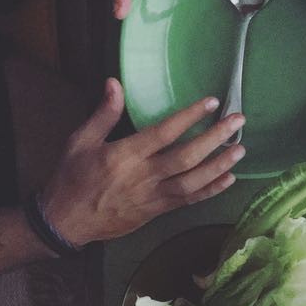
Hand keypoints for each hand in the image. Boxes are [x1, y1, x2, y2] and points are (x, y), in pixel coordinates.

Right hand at [41, 78, 245, 245]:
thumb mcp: (80, 142)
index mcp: (125, 155)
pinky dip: (211, 191)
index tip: (211, 102)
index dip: (189, 117)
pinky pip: (189, 201)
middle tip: (238, 121)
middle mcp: (143, 177)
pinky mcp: (157, 212)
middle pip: (186, 157)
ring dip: (219, 165)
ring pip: (193, 181)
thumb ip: (103, 113)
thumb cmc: (72, 178)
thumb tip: (115, 82)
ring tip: (240, 148)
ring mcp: (153, 197)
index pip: (164, 133)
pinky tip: (229, 179)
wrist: (66, 222)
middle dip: (214, 138)